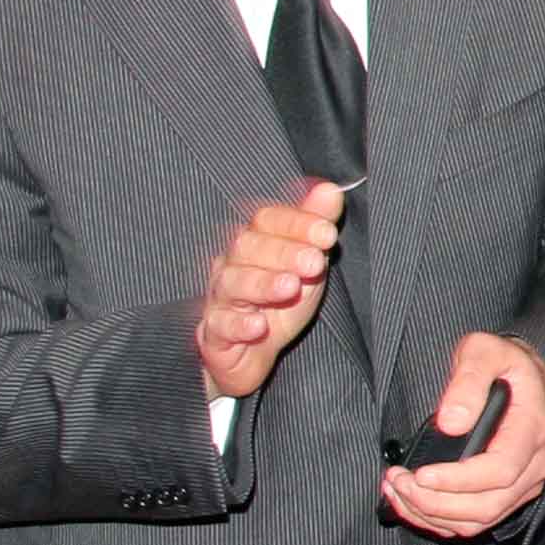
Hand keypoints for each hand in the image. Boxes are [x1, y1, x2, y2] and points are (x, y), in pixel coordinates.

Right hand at [196, 182, 345, 400]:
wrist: (253, 353)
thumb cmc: (280, 302)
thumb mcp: (307, 262)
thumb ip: (316, 225)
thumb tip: (330, 190)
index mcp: (255, 242)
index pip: (267, 219)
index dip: (297, 222)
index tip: (327, 233)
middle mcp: (232, 264)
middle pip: (247, 246)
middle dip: (284, 252)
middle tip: (314, 262)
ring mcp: (220, 298)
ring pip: (232, 282)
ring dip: (263, 283)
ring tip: (290, 287)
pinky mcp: (214, 333)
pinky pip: (220, 325)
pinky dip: (239, 324)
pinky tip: (258, 326)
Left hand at [383, 331, 544, 539]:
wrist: (527, 379)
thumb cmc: (503, 364)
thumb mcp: (486, 351)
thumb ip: (468, 378)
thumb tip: (451, 422)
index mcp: (532, 431)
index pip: (499, 470)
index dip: (457, 480)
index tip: (419, 474)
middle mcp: (536, 466)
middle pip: (487, 506)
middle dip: (434, 502)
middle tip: (397, 482)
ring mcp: (525, 486)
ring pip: (479, 521)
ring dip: (431, 515)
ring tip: (396, 491)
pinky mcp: (509, 497)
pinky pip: (475, 522)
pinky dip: (438, 520)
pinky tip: (410, 503)